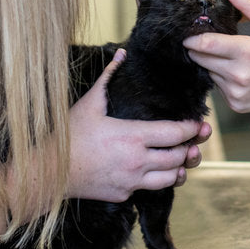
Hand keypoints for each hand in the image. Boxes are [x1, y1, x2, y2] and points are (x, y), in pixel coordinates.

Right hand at [67, 50, 206, 201]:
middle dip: (191, 147)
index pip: (175, 134)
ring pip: (170, 178)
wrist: (50, 172)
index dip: (191, 129)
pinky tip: (157, 171)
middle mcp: (137, 161)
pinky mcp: (124, 195)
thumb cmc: (70, 136)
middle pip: (179, 157)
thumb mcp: (90, 103)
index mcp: (133, 136)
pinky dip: (157, 180)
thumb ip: (109, 76)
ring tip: (183, 159)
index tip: (198, 123)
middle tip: (196, 140)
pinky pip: (149, 189)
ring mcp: (132, 181)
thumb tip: (122, 54)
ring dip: (180, 168)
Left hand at [183, 0, 249, 116]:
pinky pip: (217, 87)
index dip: (191, 37)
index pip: (206, 44)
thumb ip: (248, 3)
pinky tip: (235, 69)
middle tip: (200, 38)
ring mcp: (237, 92)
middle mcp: (239, 75)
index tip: (185, 31)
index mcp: (247, 52)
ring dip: (210, 62)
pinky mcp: (236, 104)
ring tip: (226, 53)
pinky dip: (221, 77)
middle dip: (196, 48)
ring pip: (208, 73)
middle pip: (200, 59)